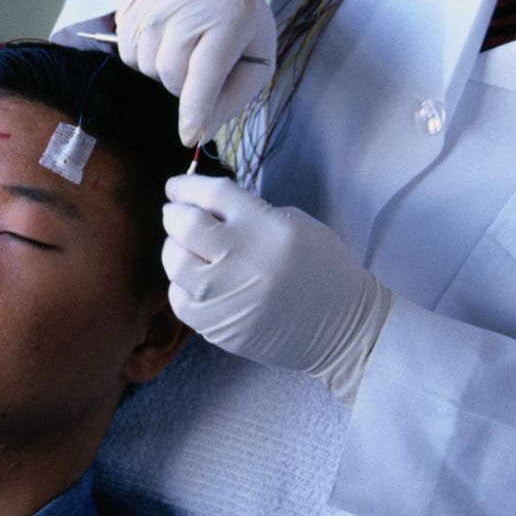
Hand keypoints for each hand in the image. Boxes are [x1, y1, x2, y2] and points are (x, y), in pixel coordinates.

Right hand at [115, 0, 275, 146]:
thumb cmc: (241, 35)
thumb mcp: (254, 68)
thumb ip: (229, 102)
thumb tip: (197, 134)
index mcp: (234, 16)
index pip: (206, 71)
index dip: (195, 109)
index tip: (188, 136)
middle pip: (168, 68)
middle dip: (179, 85)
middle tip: (194, 73)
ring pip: (141, 58)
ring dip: (157, 69)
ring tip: (178, 54)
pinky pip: (123, 40)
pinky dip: (139, 51)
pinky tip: (161, 41)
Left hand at [162, 174, 392, 402]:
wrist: (342, 328)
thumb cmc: (322, 268)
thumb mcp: (295, 224)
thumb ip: (249, 212)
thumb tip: (205, 207)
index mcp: (265, 228)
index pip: (212, 194)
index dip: (186, 186)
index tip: (176, 187)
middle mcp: (241, 261)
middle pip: (183, 226)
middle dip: (174, 214)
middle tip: (177, 214)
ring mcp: (225, 298)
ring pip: (175, 263)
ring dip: (174, 248)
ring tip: (187, 247)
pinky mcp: (217, 327)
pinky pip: (179, 299)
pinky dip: (181, 284)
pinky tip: (196, 280)